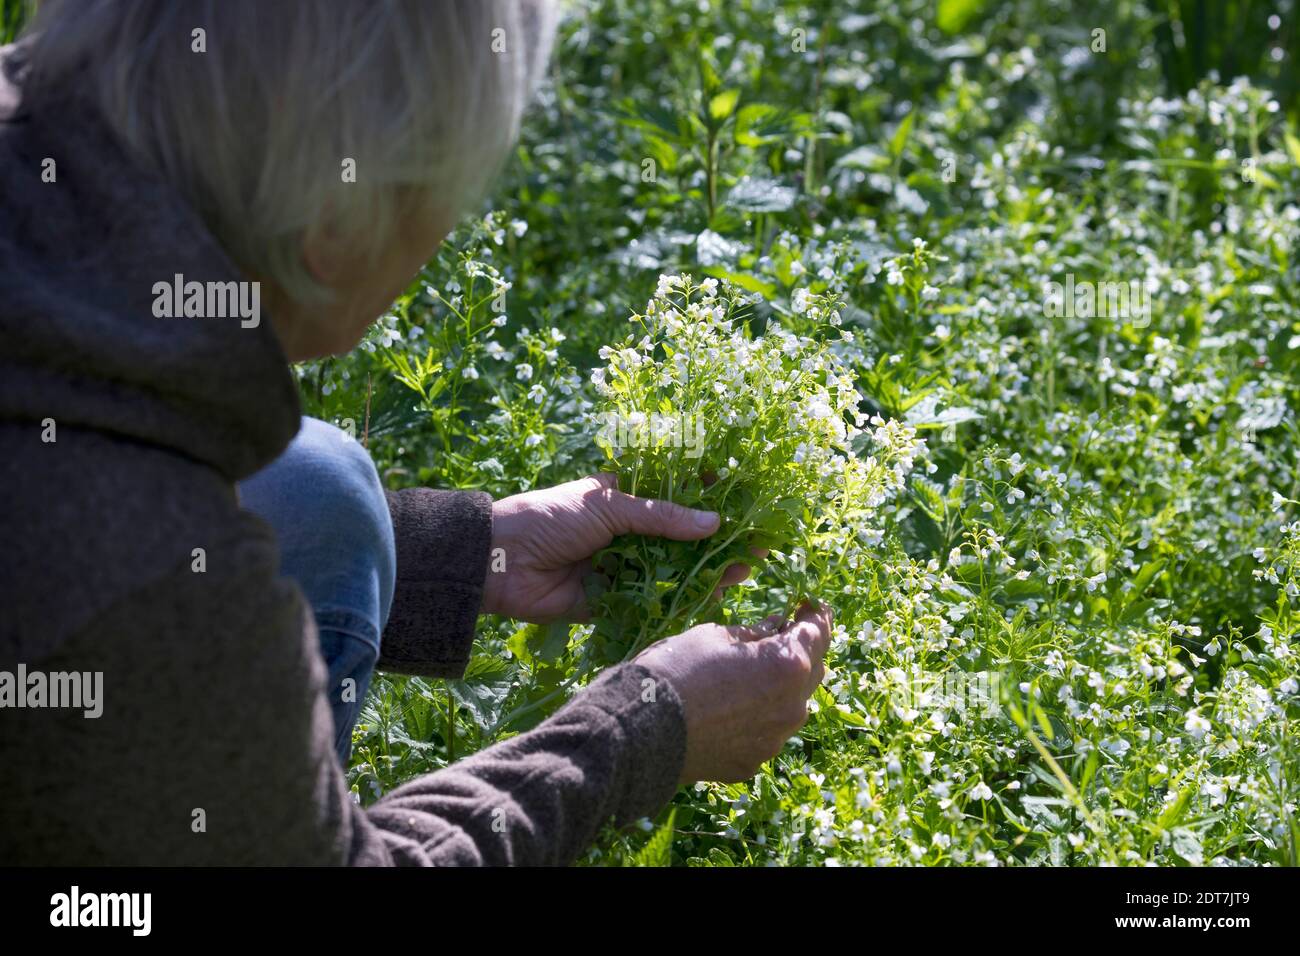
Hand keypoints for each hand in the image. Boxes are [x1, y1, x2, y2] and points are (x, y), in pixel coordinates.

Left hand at [481, 473, 755, 622]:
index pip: (673, 496)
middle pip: (679, 538)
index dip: (707, 499)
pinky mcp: (609, 603)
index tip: (744, 502)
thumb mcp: (608, 505)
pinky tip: (710, 600)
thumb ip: (662, 517)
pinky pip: (650, 603)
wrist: (498, 562)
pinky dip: (677, 602)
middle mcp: (624, 533)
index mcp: (621, 498)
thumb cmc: (549, 518)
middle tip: (756, 546)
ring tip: (742, 572)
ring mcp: (619, 569)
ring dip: (704, 572)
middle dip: (715, 542)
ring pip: (670, 571)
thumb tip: (715, 522)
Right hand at [636, 602, 832, 783]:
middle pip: (813, 670)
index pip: (818, 632)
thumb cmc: (677, 669)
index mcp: (787, 664)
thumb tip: (775, 627)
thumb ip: (754, 633)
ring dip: (781, 687)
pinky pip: (766, 732)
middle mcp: (793, 706)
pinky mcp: (754, 762)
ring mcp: (775, 739)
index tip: (806, 604)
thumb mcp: (715, 635)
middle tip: (778, 635)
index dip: (814, 614)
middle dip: (800, 650)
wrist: (642, 729)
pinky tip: (730, 709)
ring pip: (792, 705)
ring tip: (750, 675)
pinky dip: (758, 717)